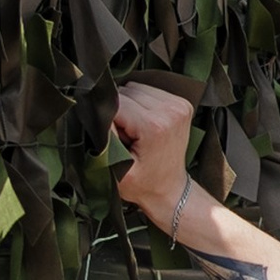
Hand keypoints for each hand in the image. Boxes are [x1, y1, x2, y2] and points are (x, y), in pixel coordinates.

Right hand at [111, 80, 199, 231]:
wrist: (170, 191)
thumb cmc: (143, 185)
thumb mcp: (116, 169)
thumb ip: (106, 138)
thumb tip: (98, 110)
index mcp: (154, 126)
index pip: (116, 103)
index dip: (107, 118)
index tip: (114, 137)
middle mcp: (170, 111)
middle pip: (126, 92)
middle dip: (120, 111)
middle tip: (126, 136)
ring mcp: (178, 105)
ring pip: (136, 88)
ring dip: (130, 105)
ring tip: (136, 130)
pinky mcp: (182, 104)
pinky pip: (149, 91)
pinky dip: (142, 103)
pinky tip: (145, 123)